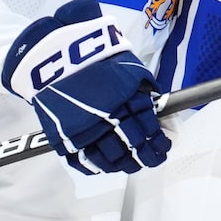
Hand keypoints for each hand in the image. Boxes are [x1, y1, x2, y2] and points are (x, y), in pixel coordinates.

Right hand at [2, 0, 170, 175]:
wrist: (55, 53)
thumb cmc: (97, 58)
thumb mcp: (129, 69)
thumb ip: (145, 90)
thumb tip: (161, 112)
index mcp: (126, 99)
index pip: (150, 129)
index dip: (160, 142)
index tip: (165, 145)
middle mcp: (107, 118)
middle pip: (132, 147)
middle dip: (148, 157)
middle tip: (154, 158)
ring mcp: (84, 130)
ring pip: (110, 159)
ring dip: (125, 165)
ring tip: (133, 164)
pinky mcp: (64, 137)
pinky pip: (82, 161)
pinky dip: (96, 167)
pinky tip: (106, 166)